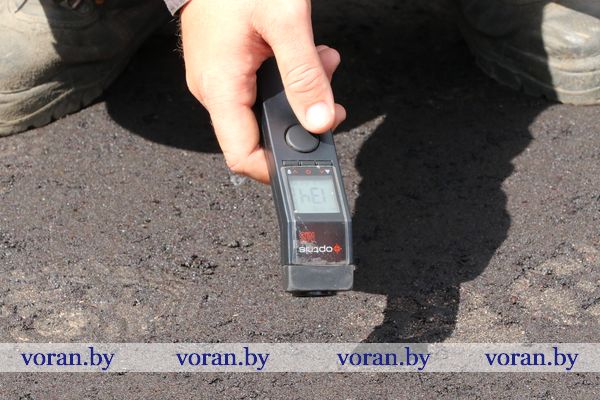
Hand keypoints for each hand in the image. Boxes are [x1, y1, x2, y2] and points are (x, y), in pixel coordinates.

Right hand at [180, 0, 345, 182]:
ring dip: (300, 93)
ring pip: (264, 109)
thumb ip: (305, 75)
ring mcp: (217, 79)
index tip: (307, 160)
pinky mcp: (226, 67)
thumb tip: (319, 121)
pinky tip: (304, 54)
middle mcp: (212, 89)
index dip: (274, 168)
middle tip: (326, 94)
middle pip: (259, 134)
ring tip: (319, 61)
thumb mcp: (284, 20)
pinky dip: (287, 77)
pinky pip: (258, 88)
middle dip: (301, 119)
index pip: (241, 156)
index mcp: (220, 86)